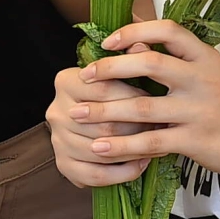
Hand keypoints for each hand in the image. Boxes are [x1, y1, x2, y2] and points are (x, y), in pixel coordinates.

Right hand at [47, 65, 152, 187]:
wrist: (92, 120)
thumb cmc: (113, 92)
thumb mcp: (121, 72)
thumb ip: (130, 57)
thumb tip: (143, 43)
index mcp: (65, 81)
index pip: (103, 89)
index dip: (134, 96)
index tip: (158, 100)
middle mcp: (55, 110)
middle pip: (103, 123)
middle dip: (137, 126)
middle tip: (164, 127)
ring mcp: (57, 139)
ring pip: (101, 150)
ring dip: (133, 150)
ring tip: (158, 146)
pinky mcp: (63, 164)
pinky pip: (95, 175)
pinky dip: (122, 172)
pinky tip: (141, 164)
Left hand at [69, 20, 219, 177]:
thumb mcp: (203, 68)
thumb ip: (172, 53)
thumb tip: (130, 31)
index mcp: (202, 56)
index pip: (167, 30)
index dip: (134, 31)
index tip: (107, 42)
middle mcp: (201, 78)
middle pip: (151, 63)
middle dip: (111, 68)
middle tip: (84, 76)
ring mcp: (198, 110)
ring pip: (144, 107)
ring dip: (106, 111)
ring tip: (78, 114)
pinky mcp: (195, 140)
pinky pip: (151, 141)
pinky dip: (122, 145)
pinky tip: (100, 146)